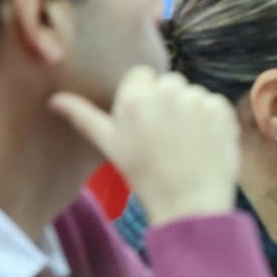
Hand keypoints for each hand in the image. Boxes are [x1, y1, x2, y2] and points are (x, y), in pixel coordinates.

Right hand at [49, 66, 239, 225]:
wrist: (189, 202)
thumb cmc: (144, 174)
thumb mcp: (109, 145)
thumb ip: (83, 116)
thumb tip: (54, 100)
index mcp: (135, 97)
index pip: (141, 74)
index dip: (143, 95)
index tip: (146, 119)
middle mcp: (167, 92)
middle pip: (168, 82)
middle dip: (167, 101)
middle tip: (165, 133)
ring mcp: (198, 100)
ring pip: (192, 93)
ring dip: (190, 110)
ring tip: (185, 141)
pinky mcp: (222, 110)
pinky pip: (215, 104)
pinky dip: (212, 119)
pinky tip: (203, 141)